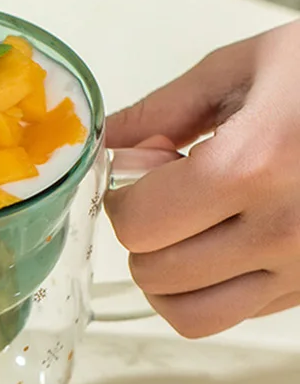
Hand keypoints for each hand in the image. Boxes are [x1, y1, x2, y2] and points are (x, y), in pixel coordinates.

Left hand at [106, 19, 299, 337]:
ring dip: (167, 275)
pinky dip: (210, 289)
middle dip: (140, 233)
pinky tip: (223, 241)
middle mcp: (285, 230)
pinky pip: (238, 313)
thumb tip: (102, 141)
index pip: (139, 223)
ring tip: (183, 228)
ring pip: (192, 315)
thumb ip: (161, 110)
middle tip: (160, 194)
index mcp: (254, 165)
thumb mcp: (243, 68)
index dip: (120, 197)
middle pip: (156, 273)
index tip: (132, 173)